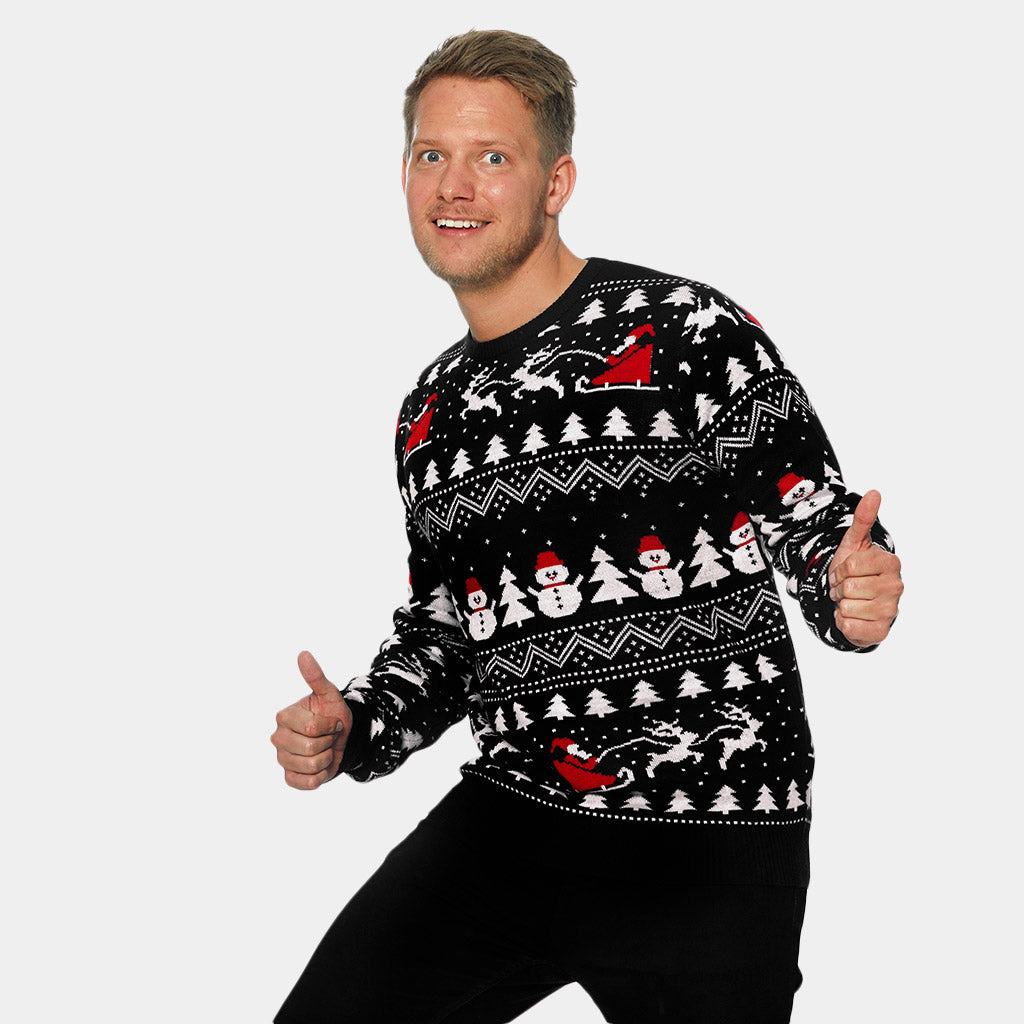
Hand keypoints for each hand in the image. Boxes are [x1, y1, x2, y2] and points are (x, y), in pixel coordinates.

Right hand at [270, 650, 352, 789]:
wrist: (341, 738)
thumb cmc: (332, 714)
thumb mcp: (329, 695)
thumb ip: (316, 676)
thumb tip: (303, 654)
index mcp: (284, 716)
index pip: (312, 728)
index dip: (330, 726)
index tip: (331, 721)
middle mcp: (278, 738)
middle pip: (312, 748)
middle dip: (329, 742)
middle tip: (328, 736)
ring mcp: (282, 759)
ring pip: (312, 766)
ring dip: (328, 758)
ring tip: (325, 749)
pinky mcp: (289, 777)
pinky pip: (309, 783)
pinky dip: (322, 775)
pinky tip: (321, 765)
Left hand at [828, 489, 902, 647]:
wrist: (852, 603)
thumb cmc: (854, 572)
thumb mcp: (854, 544)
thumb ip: (863, 519)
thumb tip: (873, 492)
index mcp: (890, 562)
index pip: (850, 565)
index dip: (840, 570)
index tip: (846, 572)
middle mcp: (896, 586)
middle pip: (847, 587)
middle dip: (839, 588)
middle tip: (847, 588)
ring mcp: (891, 610)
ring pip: (846, 607)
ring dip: (840, 605)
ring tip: (850, 601)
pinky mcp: (881, 632)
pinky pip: (847, 626)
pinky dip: (842, 622)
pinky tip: (852, 617)